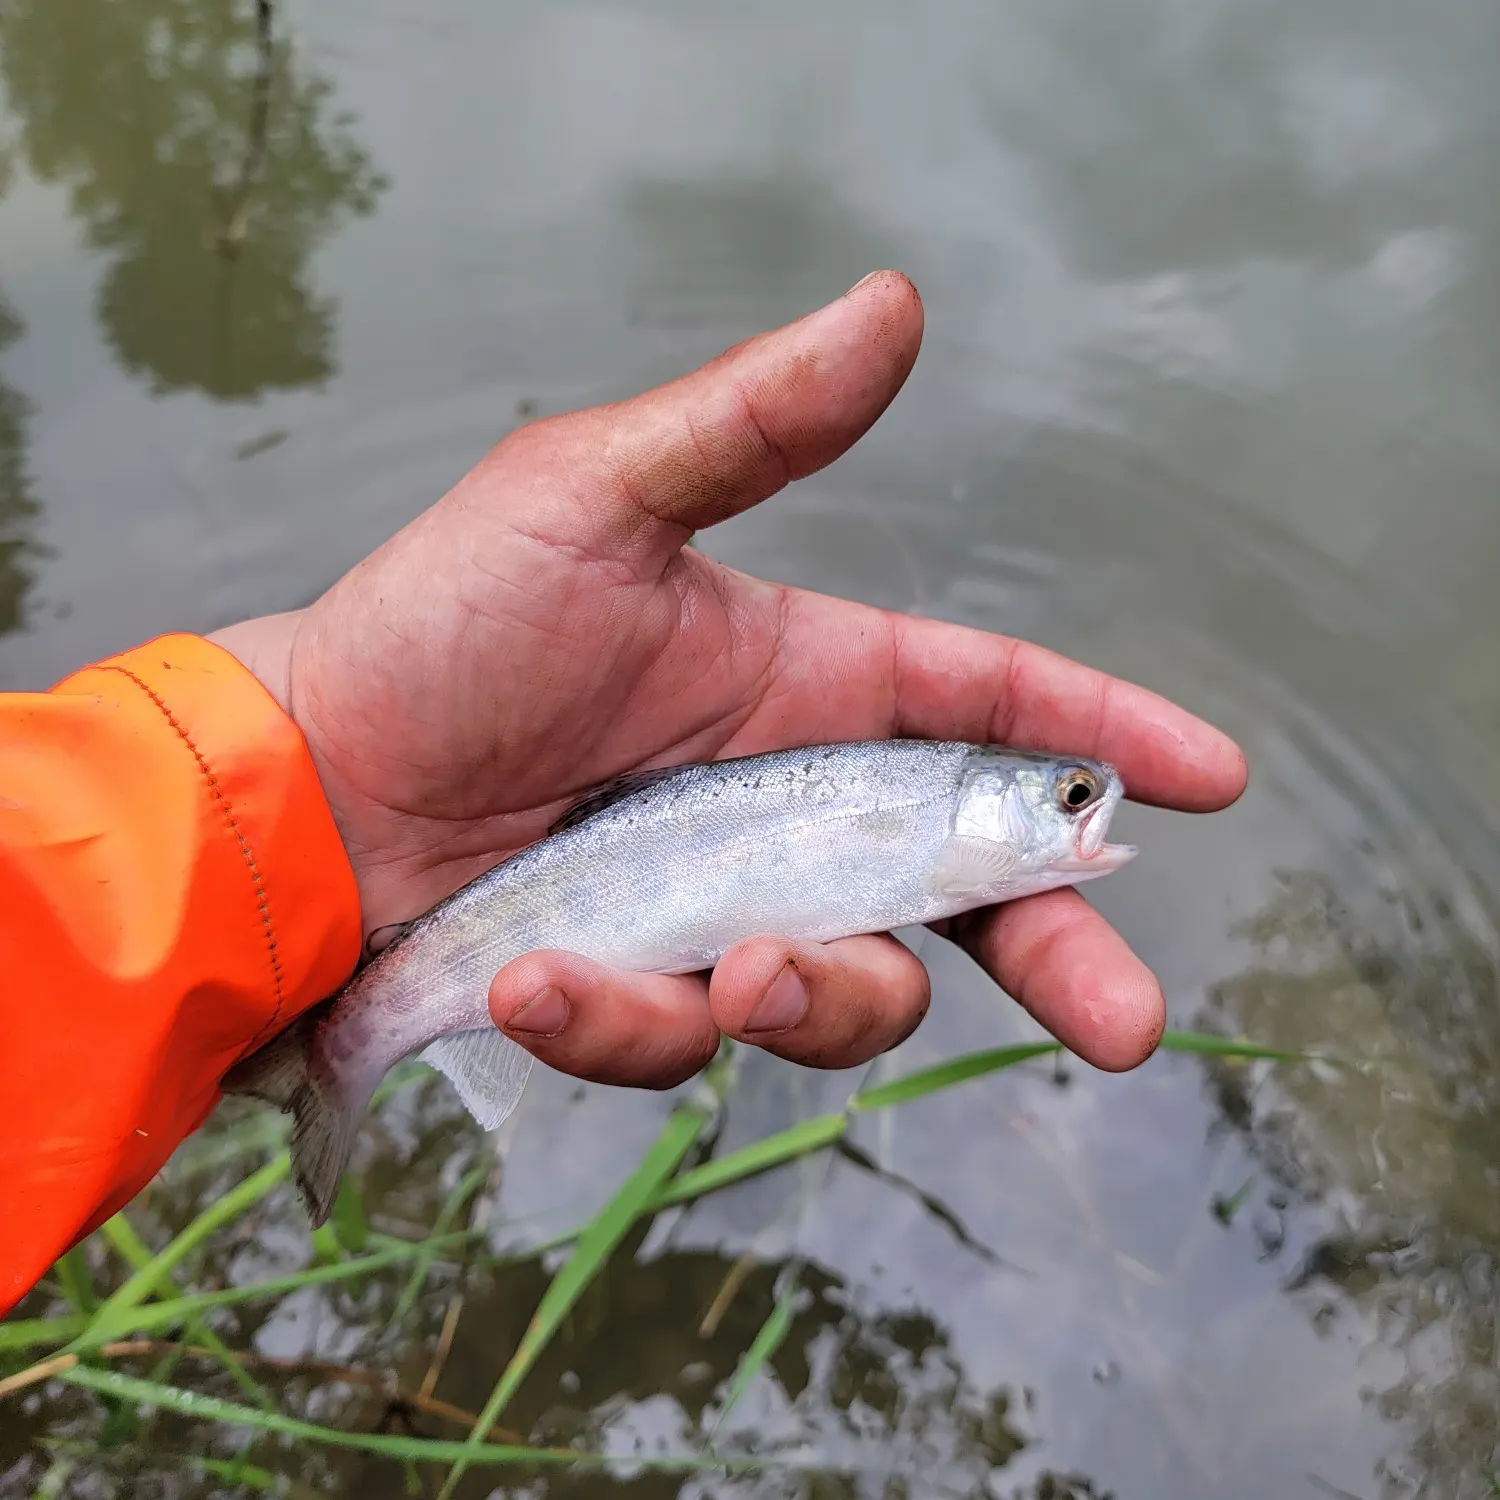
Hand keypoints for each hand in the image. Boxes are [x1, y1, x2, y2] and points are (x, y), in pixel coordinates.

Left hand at [212, 271, 1245, 1087]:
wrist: (310, 781)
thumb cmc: (443, 626)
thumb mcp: (596, 500)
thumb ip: (754, 425)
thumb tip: (892, 303)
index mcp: (806, 684)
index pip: (988, 702)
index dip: (1099, 737)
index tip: (1204, 777)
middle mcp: (786, 805)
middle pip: (965, 893)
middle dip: (1056, 954)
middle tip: (1123, 1023)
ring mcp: (720, 906)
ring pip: (842, 990)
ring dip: (808, 999)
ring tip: (716, 970)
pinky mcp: (644, 987)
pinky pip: (687, 1041)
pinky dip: (628, 1023)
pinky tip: (546, 980)